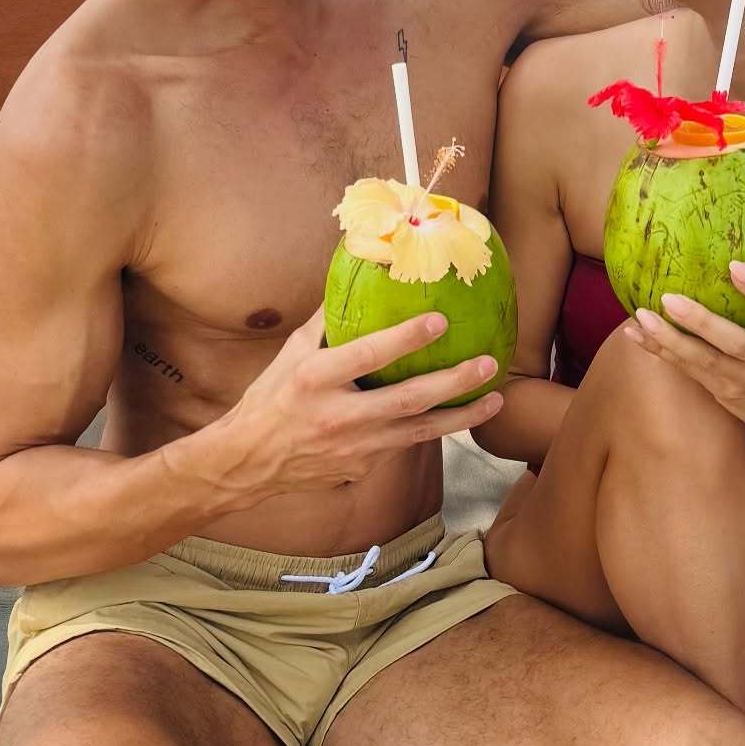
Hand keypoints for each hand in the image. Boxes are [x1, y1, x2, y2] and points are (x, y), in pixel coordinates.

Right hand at [188, 307, 503, 503]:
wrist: (249, 463)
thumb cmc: (271, 399)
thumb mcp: (291, 354)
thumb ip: (326, 320)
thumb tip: (357, 278)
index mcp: (315, 379)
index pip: (368, 355)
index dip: (406, 338)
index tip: (440, 320)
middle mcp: (338, 415)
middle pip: (408, 399)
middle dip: (453, 382)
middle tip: (488, 364)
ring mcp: (355, 448)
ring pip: (420, 431)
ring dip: (462, 415)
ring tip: (496, 399)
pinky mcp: (363, 467)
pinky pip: (404, 444)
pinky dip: (433, 429)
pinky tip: (460, 416)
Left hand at [624, 263, 744, 444]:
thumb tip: (724, 251)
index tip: (734, 265)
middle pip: (735, 342)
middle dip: (701, 322)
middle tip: (669, 299)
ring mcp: (743, 379)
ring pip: (702, 360)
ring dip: (669, 339)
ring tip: (642, 316)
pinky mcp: (720, 391)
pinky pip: (686, 368)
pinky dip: (659, 350)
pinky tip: (635, 333)